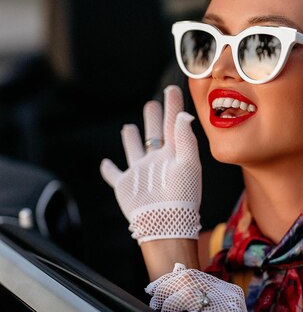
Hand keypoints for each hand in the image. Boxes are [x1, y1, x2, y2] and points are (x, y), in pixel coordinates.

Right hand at [100, 86, 201, 243]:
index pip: (173, 124)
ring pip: (134, 150)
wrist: (165, 223)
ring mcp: (140, 172)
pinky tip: (105, 163)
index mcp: (173, 154)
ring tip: (129, 126)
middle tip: (152, 103)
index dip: (173, 106)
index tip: (173, 88)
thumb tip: (183, 115)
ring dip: (131, 138)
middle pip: (154, 133)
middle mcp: (156, 161)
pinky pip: (114, 175)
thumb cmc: (181, 196)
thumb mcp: (188, 163)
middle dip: (153, 118)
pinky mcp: (125, 185)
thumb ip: (185, 138)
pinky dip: (108, 169)